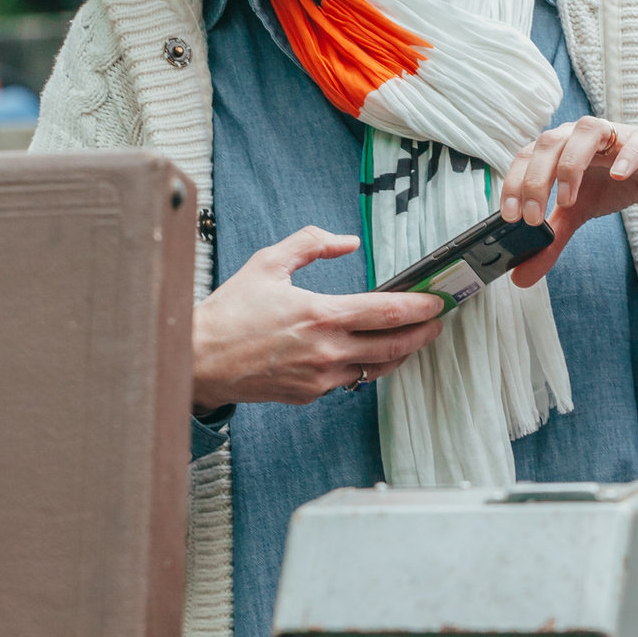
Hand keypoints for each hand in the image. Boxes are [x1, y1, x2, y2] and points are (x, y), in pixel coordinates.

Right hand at [192, 227, 445, 410]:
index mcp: (321, 314)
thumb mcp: (268, 263)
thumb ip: (311, 244)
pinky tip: (368, 353)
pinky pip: (350, 380)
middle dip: (424, 334)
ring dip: (400, 353)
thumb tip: (347, 242)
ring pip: (377, 368)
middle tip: (437, 323)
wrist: (199, 360)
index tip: (438, 301)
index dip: (421, 306)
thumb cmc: (231, 312)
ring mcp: (321, 377)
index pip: (388, 311)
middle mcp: (327, 350)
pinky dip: (365, 366)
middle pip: (394, 345)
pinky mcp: (310, 394)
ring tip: (412, 339)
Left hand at [498, 116, 637, 285]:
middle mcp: (577, 134)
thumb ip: (551, 240)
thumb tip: (520, 277)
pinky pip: (635, 143)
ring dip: (570, 166)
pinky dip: (625, 157)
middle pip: (549, 145)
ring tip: (567, 201)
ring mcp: (611, 134)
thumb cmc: (611, 182)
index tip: (510, 217)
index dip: (513, 184)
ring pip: (584, 134)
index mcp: (556, 147)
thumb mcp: (578, 213)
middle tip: (534, 219)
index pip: (525, 156)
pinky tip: (617, 176)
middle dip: (536, 181)